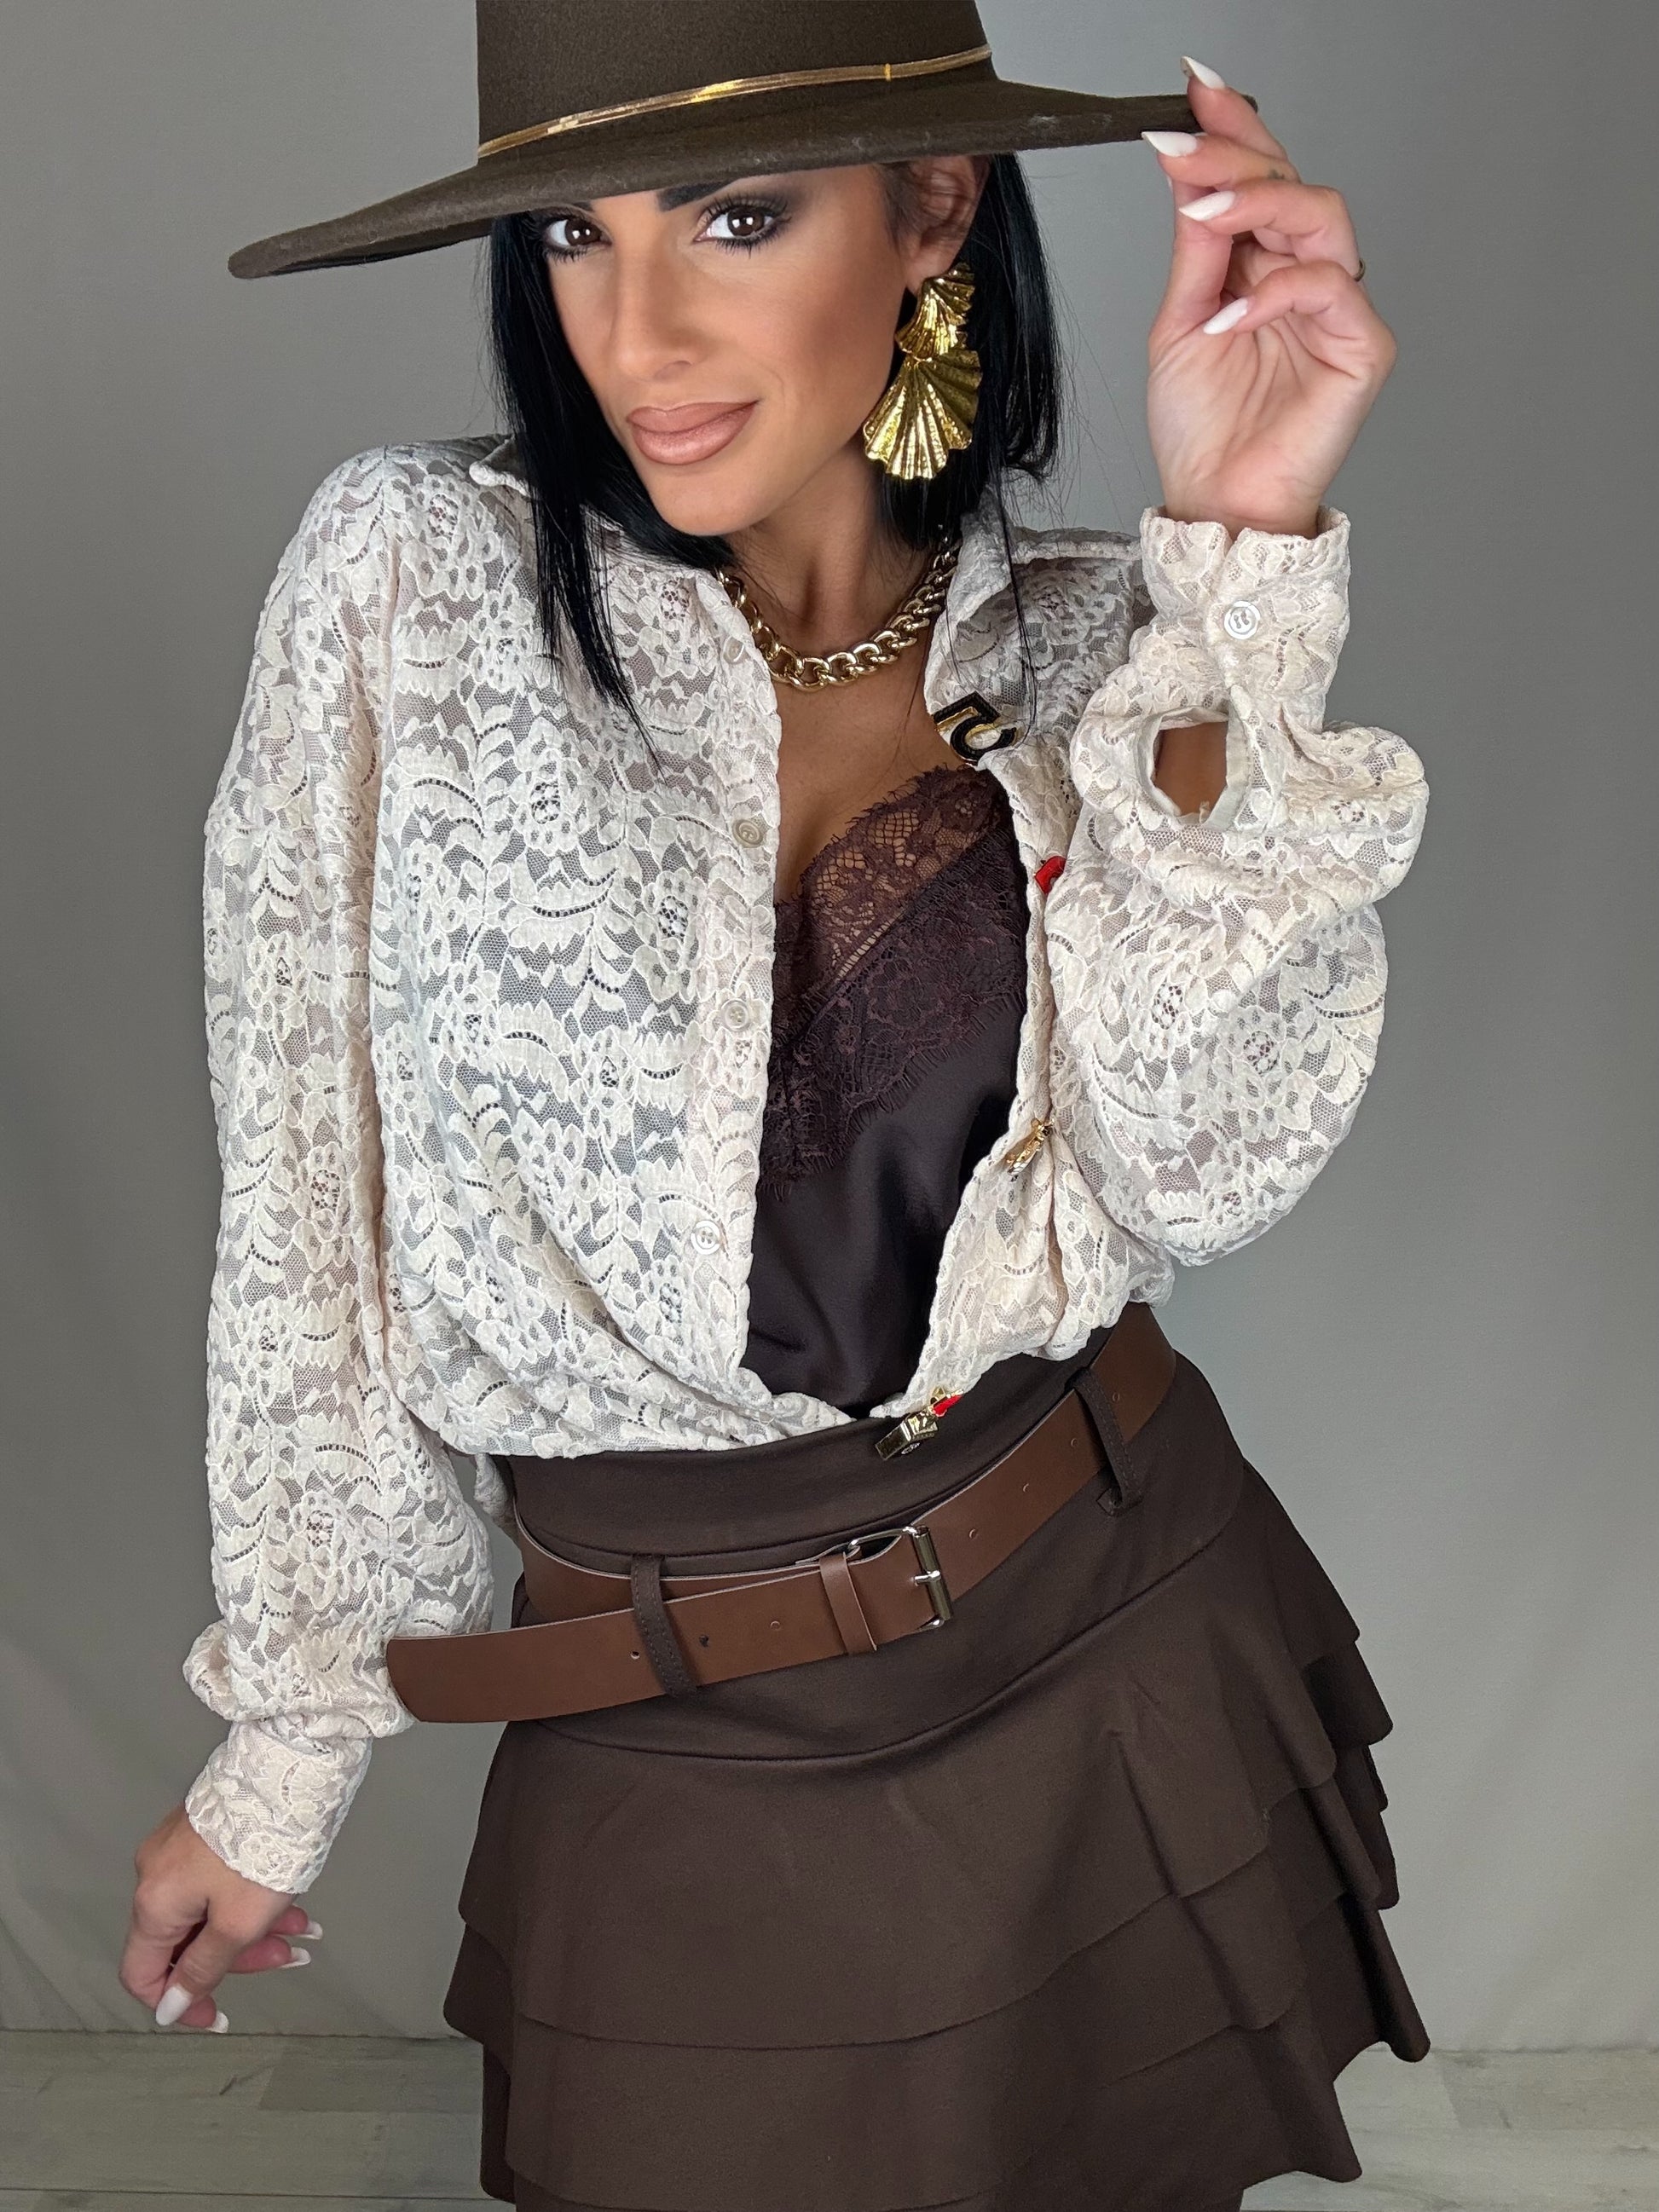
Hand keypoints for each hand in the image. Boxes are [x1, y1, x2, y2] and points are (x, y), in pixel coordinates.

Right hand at [121, 1803, 314, 2030]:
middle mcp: (157, 1873)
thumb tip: (170, 2007)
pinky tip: (290, 1902)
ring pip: (211, 1910)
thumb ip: (204, 1969)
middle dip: (239, 1957)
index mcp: (155, 1901)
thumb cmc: (262, 1844)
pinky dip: (251, 1898)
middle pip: (186, 1941)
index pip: (143, 1973)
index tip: (215, 2015)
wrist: (285, 1770)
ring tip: (302, 1928)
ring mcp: (179, 1848)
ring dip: (255, 1928)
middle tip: (286, 1955)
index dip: (177, 2002)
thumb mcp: (238, 1923)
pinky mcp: (204, 1830)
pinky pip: (219, 1881)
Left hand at [1141, 55, 1396, 537]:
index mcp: (1262, 264)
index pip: (1260, 176)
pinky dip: (1274, 293)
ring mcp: (1338, 309)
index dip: (1235, 126)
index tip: (1195, 85)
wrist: (1214, 503)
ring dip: (1257, 203)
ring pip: (1320, 216)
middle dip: (1236, 156)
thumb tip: (1188, 167)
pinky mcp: (1362, 346)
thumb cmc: (1200, 429)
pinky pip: (1329, 288)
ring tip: (1201, 216)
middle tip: (1186, 148)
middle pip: (1291, 182)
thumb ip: (1194, 247)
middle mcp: (1304, 276)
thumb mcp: (1178, 322)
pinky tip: (1227, 315)